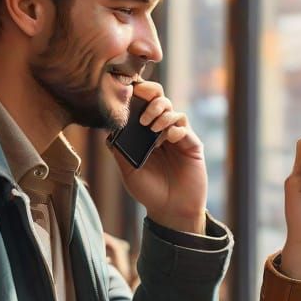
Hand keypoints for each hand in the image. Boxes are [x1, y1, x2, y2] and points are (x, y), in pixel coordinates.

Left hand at [110, 82, 206, 233]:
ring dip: (161, 113)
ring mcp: (178, 137)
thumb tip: (108, 128)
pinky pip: (184, 127)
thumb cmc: (149, 192)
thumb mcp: (128, 171)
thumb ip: (119, 150)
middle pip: (160, 100)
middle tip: (143, 106)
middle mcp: (162, 132)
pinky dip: (175, 128)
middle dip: (152, 96)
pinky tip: (168, 138)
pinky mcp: (192, 145)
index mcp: (145, 135)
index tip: (129, 90)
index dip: (138, 95)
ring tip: (152, 127)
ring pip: (173, 110)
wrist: (171, 211)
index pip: (142, 107)